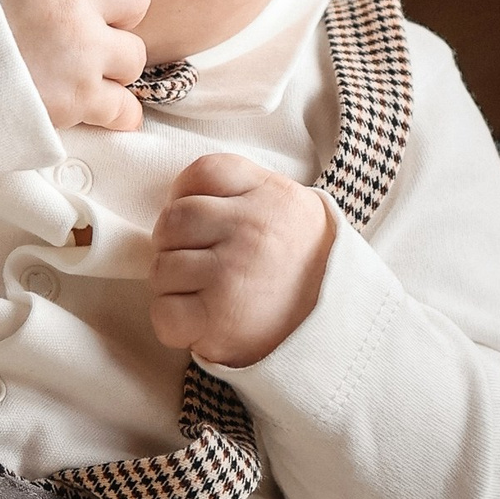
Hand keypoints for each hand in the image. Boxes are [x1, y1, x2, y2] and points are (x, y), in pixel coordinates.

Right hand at [0, 0, 149, 130]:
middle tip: (94, 25)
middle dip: (119, 9)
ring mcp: (81, 52)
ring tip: (87, 72)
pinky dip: (117, 113)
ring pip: (134, 55)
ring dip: (113, 64)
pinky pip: (125, 108)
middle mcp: (72, 1)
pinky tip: (104, 112)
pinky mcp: (79, 100)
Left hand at [149, 153, 334, 365]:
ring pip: (162, 267)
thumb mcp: (290, 208)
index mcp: (270, 196)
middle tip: (196, 262)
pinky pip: (163, 311)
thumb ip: (244, 191)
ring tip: (202, 294)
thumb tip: (180, 195)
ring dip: (172, 284)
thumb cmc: (302, 265)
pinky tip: (196, 320)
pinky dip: (170, 320)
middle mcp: (250, 230)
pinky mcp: (218, 319)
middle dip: (173, 243)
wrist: (337, 326)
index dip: (186, 194)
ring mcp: (231, 275)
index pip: (203, 172)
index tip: (199, 220)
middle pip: (173, 220)